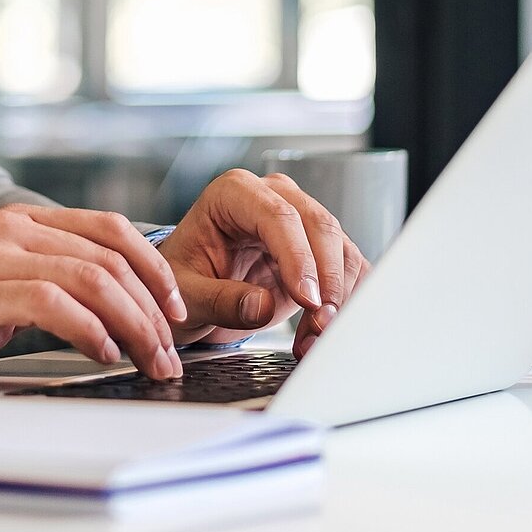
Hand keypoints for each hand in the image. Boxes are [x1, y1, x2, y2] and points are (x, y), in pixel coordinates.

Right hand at [0, 205, 189, 382]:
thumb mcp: (1, 282)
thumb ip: (49, 279)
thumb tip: (115, 307)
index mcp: (21, 220)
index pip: (108, 228)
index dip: (153, 266)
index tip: (176, 307)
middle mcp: (11, 228)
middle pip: (109, 257)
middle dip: (152, 309)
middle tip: (170, 352)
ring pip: (90, 278)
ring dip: (133, 325)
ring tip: (148, 360)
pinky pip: (52, 303)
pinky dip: (90, 330)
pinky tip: (103, 354)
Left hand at [158, 170, 369, 358]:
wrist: (193, 289)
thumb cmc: (183, 280)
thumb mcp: (186, 293)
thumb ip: (220, 299)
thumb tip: (261, 305)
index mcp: (233, 194)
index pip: (277, 216)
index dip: (298, 257)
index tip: (308, 299)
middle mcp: (273, 197)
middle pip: (319, 227)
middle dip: (327, 280)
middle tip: (321, 324)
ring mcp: (300, 220)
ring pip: (342, 248)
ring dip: (339, 297)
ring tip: (316, 337)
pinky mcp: (318, 249)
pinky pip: (349, 269)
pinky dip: (346, 302)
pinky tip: (324, 331)